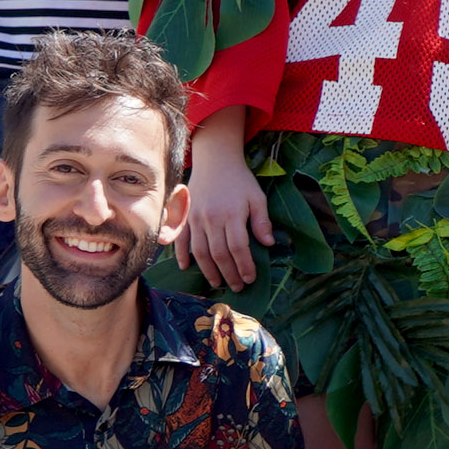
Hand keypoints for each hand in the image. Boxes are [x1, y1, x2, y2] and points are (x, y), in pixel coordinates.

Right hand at [179, 116, 271, 290]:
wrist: (215, 161)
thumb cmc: (240, 180)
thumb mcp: (257, 197)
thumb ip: (262, 221)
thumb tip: (268, 244)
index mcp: (232, 214)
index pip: (238, 248)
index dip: (244, 266)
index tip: (250, 279)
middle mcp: (212, 219)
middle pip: (219, 254)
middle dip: (229, 274)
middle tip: (237, 287)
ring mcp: (195, 218)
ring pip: (200, 251)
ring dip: (208, 271)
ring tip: (217, 283)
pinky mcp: (184, 216)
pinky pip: (180, 239)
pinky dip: (181, 255)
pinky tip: (186, 267)